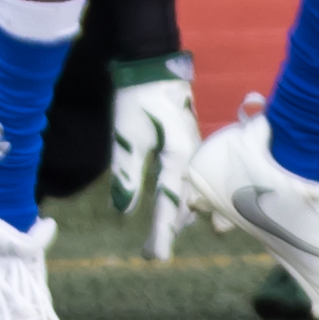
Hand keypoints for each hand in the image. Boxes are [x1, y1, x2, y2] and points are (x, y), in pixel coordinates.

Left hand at [107, 57, 200, 261]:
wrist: (153, 61)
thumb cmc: (138, 99)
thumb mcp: (127, 138)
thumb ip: (127, 175)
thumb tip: (123, 211)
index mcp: (179, 158)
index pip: (170, 205)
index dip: (162, 233)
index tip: (154, 258)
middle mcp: (193, 155)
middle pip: (189, 201)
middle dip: (174, 227)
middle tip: (155, 253)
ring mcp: (194, 146)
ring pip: (195, 188)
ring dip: (186, 212)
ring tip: (172, 231)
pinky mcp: (189, 138)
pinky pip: (195, 175)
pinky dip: (189, 193)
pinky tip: (184, 199)